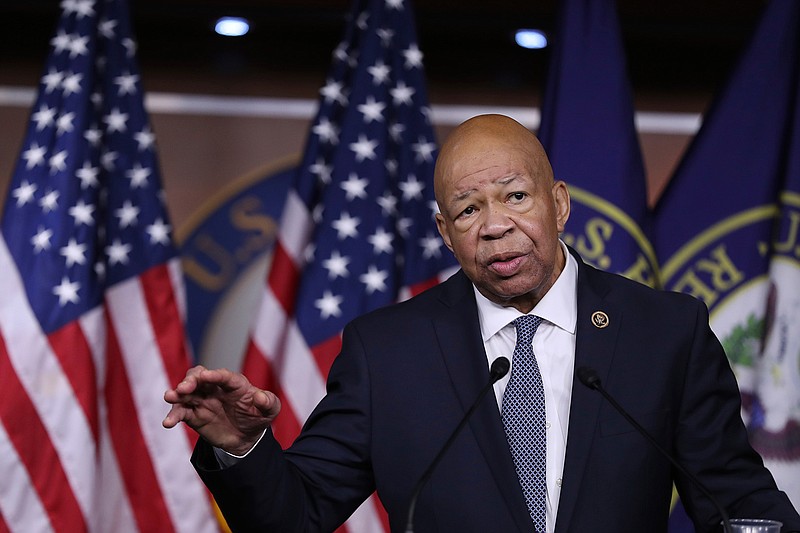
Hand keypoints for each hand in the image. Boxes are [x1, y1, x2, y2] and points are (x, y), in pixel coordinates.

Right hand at [163, 365, 279, 454]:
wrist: (246, 438)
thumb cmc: (257, 417)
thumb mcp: (270, 411)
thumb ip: (269, 402)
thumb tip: (261, 397)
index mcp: (234, 383)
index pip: (223, 376)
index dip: (214, 375)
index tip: (205, 376)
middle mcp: (215, 388)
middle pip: (199, 378)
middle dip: (190, 380)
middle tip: (183, 388)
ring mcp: (202, 400)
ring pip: (186, 393)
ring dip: (177, 394)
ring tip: (169, 397)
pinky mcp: (194, 415)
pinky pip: (181, 412)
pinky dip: (173, 415)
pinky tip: (168, 422)